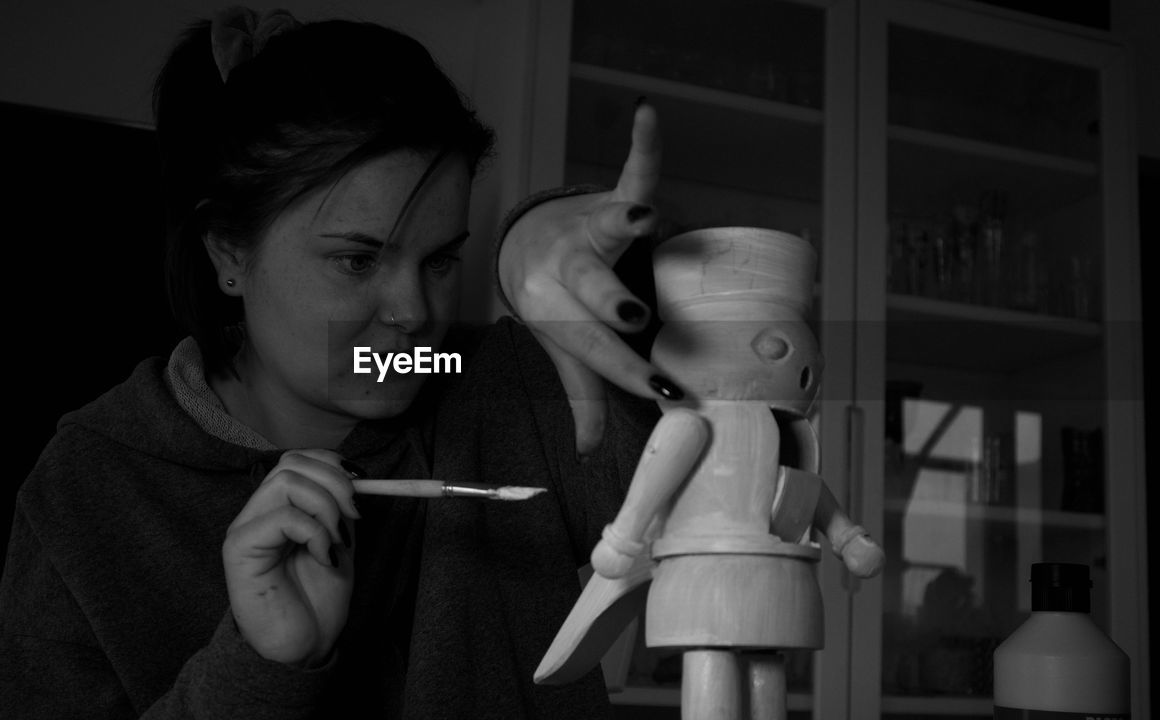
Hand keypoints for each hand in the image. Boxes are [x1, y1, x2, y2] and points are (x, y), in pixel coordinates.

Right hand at [223, 449, 360, 664]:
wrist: (304, 646)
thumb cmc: (317, 599)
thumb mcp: (340, 542)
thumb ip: (341, 510)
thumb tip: (356, 478)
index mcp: (280, 507)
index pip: (299, 458)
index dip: (333, 463)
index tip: (362, 485)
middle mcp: (258, 512)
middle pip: (292, 462)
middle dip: (334, 482)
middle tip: (354, 516)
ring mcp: (245, 527)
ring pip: (286, 481)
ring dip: (325, 508)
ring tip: (335, 542)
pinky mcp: (238, 548)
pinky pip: (283, 516)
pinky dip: (314, 532)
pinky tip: (323, 558)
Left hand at [499, 101, 681, 456]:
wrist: (526, 243)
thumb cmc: (554, 304)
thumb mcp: (563, 349)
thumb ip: (581, 396)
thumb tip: (585, 452)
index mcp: (557, 314)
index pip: (594, 348)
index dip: (626, 372)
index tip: (666, 394)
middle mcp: (568, 272)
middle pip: (591, 289)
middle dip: (612, 302)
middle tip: (632, 316)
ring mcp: (588, 232)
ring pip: (607, 229)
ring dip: (624, 223)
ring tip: (644, 219)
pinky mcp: (608, 200)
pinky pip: (630, 172)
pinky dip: (642, 144)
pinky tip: (646, 112)